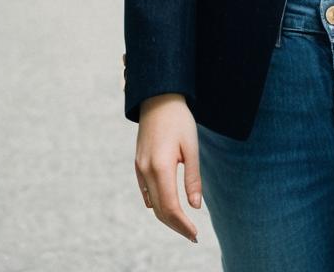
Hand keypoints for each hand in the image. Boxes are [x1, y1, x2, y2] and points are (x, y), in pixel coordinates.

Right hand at [135, 94, 202, 242]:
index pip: (170, 207)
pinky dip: (157, 204)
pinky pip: (145, 192)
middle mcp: (146, 171)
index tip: (195, 234)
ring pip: (151, 203)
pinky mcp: (138, 164)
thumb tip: (195, 206)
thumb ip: (193, 178)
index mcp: (161, 167)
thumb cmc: (179, 121)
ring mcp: (139, 168)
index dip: (182, 224)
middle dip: (175, 226)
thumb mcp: (192, 147)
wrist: (158, 99)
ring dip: (166, 217)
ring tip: (183, 224)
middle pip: (159, 210)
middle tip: (192, 235)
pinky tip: (168, 206)